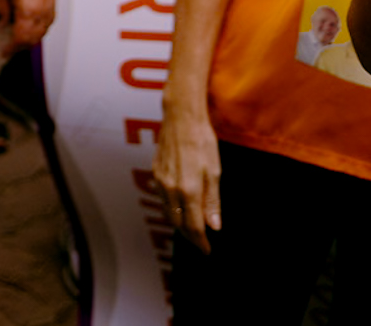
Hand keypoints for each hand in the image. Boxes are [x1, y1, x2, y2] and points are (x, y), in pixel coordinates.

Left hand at [0, 0, 55, 46]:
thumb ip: (2, 9)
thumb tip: (3, 22)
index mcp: (29, 12)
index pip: (21, 38)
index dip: (12, 48)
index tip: (3, 52)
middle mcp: (43, 12)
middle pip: (34, 38)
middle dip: (22, 46)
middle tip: (10, 49)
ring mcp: (50, 6)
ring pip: (43, 31)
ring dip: (32, 39)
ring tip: (19, 40)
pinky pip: (48, 21)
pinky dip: (40, 29)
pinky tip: (33, 26)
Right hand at [154, 105, 222, 253]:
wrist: (181, 118)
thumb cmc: (202, 141)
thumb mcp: (215, 172)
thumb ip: (212, 201)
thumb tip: (214, 226)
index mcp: (188, 189)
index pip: (193, 226)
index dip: (201, 242)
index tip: (208, 251)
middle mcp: (170, 188)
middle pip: (177, 223)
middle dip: (189, 236)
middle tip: (201, 243)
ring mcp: (160, 180)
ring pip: (168, 212)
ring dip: (180, 223)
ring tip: (193, 228)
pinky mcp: (155, 172)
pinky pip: (162, 198)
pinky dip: (172, 208)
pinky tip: (182, 206)